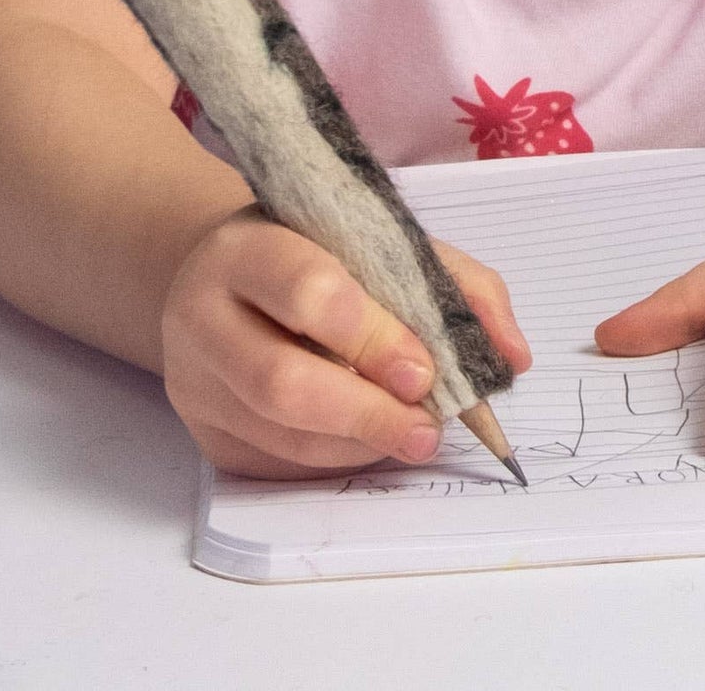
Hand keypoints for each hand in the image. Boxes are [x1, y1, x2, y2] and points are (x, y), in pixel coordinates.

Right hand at [160, 212, 530, 478]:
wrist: (226, 274)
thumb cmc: (320, 251)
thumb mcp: (382, 240)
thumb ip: (457, 285)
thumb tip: (511, 355)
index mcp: (247, 247)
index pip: (307, 292)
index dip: (371, 336)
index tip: (422, 369)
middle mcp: (201, 313)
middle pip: (282, 382)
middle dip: (366, 412)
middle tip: (426, 427)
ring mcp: (193, 379)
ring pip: (279, 434)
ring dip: (358, 444)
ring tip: (412, 435)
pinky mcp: (202, 432)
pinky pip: (273, 464)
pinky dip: (332, 459)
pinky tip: (366, 440)